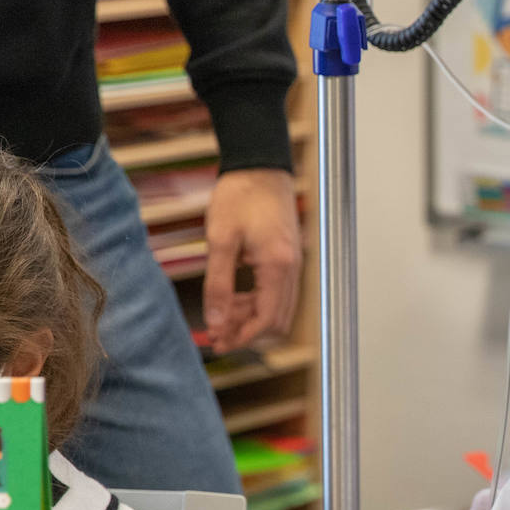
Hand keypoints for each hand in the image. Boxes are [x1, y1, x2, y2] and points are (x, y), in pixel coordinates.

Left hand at [203, 168, 301, 353]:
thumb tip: (216, 321)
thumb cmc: (240, 197)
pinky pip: (278, 294)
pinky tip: (235, 297)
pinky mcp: (288, 260)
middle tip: (217, 334)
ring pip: (278, 309)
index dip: (242, 336)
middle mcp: (292, 270)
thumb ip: (219, 285)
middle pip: (277, 321)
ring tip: (221, 316)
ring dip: (251, 318)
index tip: (218, 342)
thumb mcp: (221, 240)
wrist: (260, 167)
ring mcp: (293, 265)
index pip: (266, 320)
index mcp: (277, 267)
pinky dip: (257, 302)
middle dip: (247, 332)